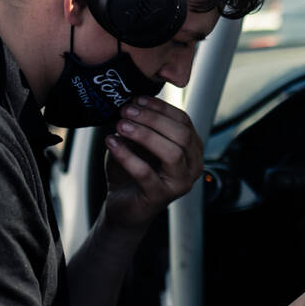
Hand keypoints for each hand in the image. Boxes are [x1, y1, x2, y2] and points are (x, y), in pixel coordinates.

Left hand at [101, 95, 203, 230]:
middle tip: (127, 111)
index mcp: (192, 149)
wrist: (124, 205)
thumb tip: (133, 103)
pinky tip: (111, 143)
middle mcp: (193, 166)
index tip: (137, 99)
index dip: (161, 108)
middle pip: (181, 135)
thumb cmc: (134, 173)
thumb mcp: (140, 144)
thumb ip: (143, 126)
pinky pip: (145, 172)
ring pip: (171, 153)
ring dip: (143, 134)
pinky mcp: (160, 196)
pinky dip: (126, 155)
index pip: (184, 121)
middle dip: (152, 119)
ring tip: (120, 125)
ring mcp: (180, 183)